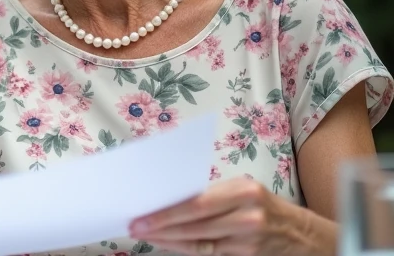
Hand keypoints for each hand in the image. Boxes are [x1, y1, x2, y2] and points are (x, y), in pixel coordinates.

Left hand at [129, 178, 334, 255]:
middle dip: (161, 227)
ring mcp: (248, 240)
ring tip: (147, 236)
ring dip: (169, 240)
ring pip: (199, 243)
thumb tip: (168, 198)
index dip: (167, 212)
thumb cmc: (264, 205)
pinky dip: (186, 249)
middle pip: (195, 225)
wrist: (304, 236)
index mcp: (243, 191)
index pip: (196, 203)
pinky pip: (209, 253)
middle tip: (136, 227)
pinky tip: (169, 244)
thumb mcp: (242, 191)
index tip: (142, 215)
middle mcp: (247, 215)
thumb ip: (211, 195)